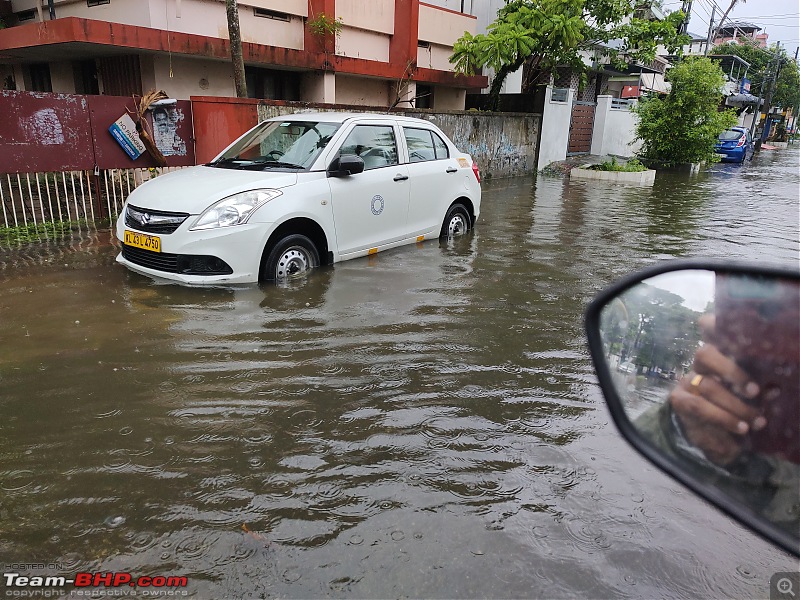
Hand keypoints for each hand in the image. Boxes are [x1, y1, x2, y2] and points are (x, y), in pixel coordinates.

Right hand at [669, 315, 765, 465]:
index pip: (708, 327)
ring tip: (757, 420)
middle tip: (755, 392)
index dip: (715, 324)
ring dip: (736, 405)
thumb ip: (761, 387)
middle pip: (704, 354)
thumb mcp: (753, 393)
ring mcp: (688, 380)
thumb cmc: (741, 406)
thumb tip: (774, 388)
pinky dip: (724, 418)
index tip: (735, 332)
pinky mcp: (680, 400)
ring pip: (708, 386)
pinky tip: (741, 428)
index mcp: (719, 352)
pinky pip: (700, 407)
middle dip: (732, 372)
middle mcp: (700, 364)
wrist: (715, 434)